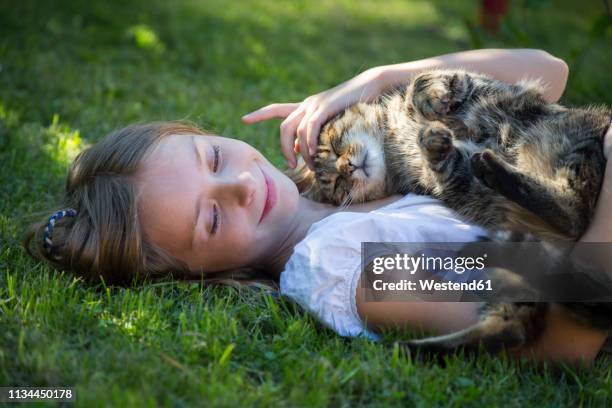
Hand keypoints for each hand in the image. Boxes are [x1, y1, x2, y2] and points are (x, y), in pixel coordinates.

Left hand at [242, 67, 385, 169]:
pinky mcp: (325, 107)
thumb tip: (302, 150)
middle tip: (291, 166)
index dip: (260, 114)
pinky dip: (309, 142)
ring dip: (299, 152)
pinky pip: (309, 127)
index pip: (276, 109)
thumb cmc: (355, 106)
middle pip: (283, 127)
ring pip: (294, 130)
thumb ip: (316, 134)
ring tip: (310, 165)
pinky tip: (313, 153)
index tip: (244, 119)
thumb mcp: (332, 122)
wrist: (372, 87)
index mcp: (305, 107)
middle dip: (283, 148)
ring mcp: (314, 105)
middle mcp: (306, 104)